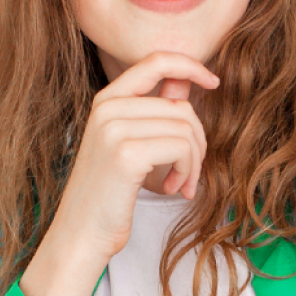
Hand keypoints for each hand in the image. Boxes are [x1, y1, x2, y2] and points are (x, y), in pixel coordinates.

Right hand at [45, 51, 219, 261]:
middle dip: (197, 142)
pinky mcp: (127, 153)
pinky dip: (187, 172)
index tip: (214, 81)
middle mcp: (107, 107)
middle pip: (181, 106)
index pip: (156, 61)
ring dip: (193, 162)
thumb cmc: (110, 194)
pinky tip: (173, 189)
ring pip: (186, 128)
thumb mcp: (131, 145)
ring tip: (180, 184)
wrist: (81, 234)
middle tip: (189, 173)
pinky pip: (182, 148)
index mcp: (106, 100)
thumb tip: (189, 81)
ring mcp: (114, 128)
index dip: (190, 65)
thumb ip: (156, 113)